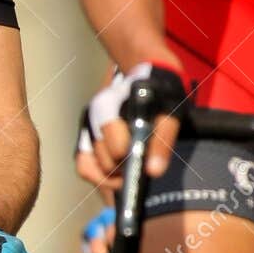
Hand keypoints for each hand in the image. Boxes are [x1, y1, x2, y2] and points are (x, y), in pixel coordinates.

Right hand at [78, 62, 186, 183]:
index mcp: (109, 105)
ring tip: (131, 168)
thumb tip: (153, 172)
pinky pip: (83, 168)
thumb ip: (162, 140)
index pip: (117, 148)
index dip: (134, 159)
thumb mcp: (170, 111)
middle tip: (142, 164)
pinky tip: (117, 175)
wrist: (147, 75)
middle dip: (125, 170)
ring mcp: (85, 129)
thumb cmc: (160, 93)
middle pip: (105, 162)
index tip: (147, 161)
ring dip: (113, 175)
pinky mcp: (83, 139)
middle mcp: (91, 117)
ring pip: (91, 168)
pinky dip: (100, 177)